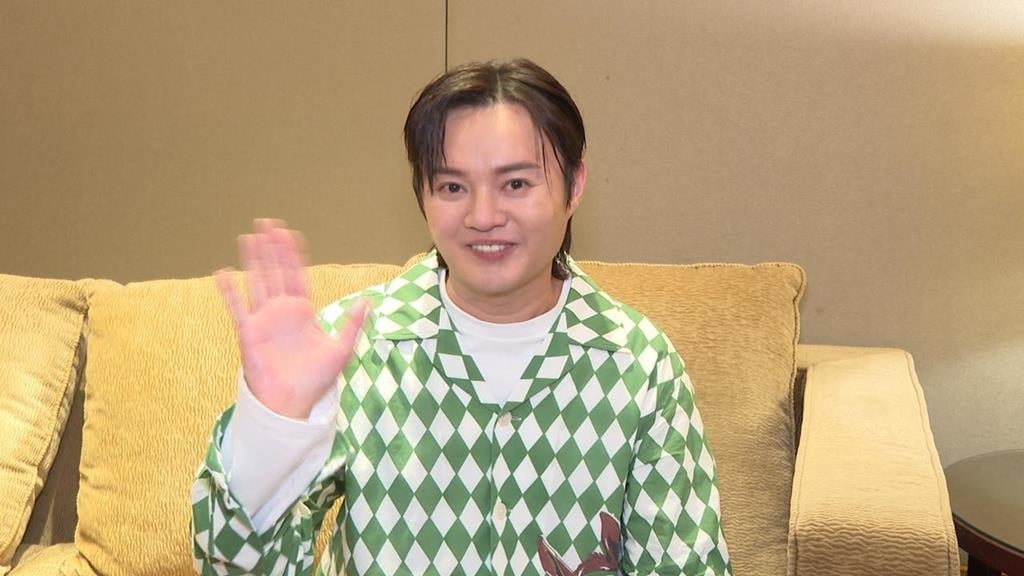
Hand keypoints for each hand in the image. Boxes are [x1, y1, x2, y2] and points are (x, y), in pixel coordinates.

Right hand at [216, 219, 367, 418]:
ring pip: (257, 282)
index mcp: (303, 312)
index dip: (293, 255)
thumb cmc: (315, 380)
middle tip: (266, 223)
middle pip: (275, 272)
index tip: (289, 233)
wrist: (292, 403)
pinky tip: (223, 272)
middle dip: (272, 248)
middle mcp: (282, 311)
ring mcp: (264, 320)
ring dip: (253, 260)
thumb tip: (368, 300)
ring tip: (248, 237)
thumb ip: (353, 325)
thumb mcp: (341, 350)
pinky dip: (230, 291)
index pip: (297, 275)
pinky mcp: (248, 333)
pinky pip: (237, 308)